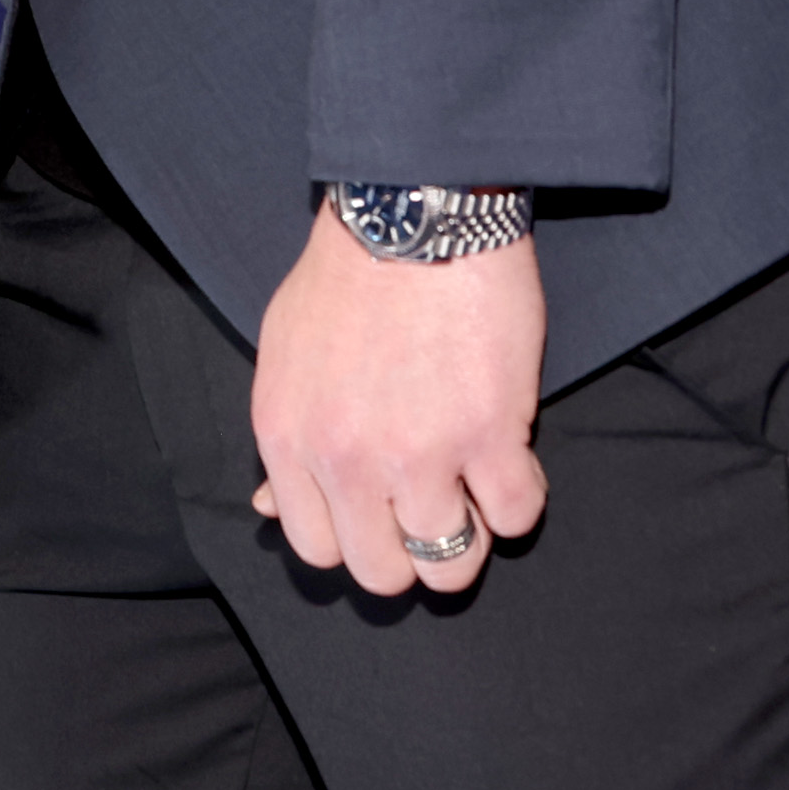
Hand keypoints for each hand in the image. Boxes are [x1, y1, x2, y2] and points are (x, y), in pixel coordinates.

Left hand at [247, 204, 547, 597]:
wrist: (411, 216)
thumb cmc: (346, 277)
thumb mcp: (284, 356)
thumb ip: (285, 440)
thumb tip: (268, 508)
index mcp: (287, 438)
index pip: (315, 547)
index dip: (355, 539)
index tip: (379, 516)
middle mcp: (344, 459)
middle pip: (382, 573)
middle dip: (411, 554)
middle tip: (432, 510)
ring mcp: (417, 452)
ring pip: (451, 563)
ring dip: (471, 537)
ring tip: (474, 491)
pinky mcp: (489, 432)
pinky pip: (517, 515)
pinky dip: (520, 499)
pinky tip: (510, 460)